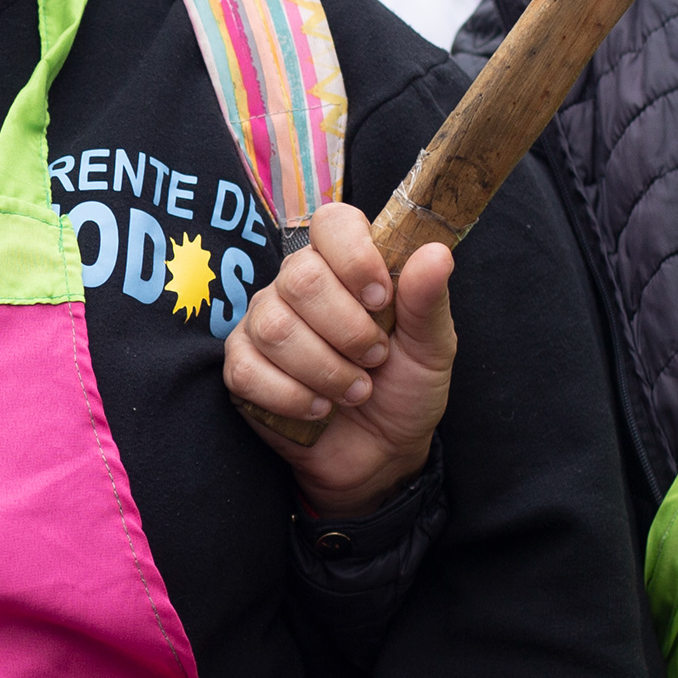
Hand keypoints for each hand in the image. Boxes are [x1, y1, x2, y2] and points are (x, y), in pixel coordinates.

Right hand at [221, 204, 458, 517]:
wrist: (380, 454)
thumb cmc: (405, 390)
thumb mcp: (432, 348)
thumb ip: (428, 301)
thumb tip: (436, 252)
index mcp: (346, 266)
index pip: (333, 223)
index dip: (354, 258)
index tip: (381, 300)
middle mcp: (298, 285)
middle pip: (300, 278)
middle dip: (347, 329)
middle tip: (374, 360)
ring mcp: (264, 323)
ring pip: (275, 327)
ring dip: (325, 370)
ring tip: (355, 392)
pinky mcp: (242, 366)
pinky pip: (248, 370)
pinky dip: (292, 397)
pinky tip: (319, 409)